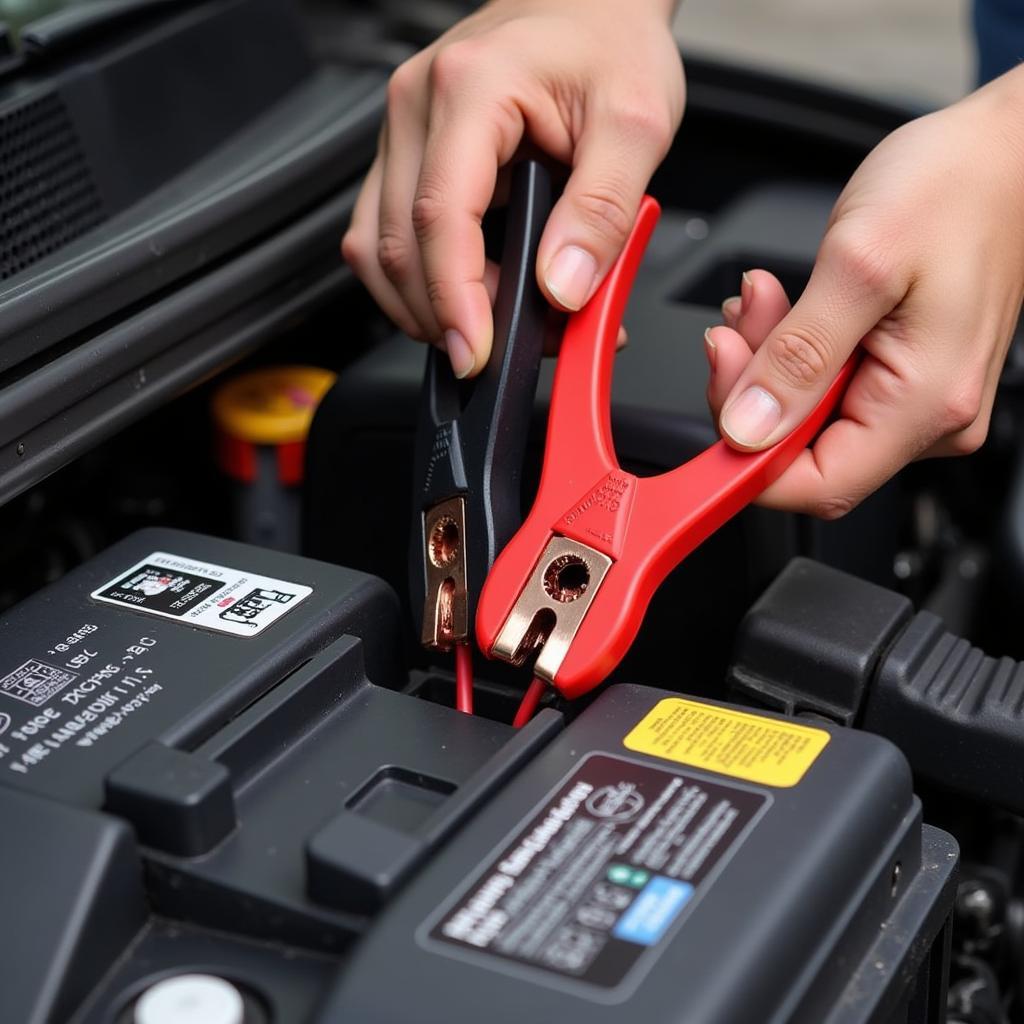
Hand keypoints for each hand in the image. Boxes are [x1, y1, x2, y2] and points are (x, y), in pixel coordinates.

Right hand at [342, 0, 682, 376]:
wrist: (591, 4)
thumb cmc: (611, 45)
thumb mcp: (636, 124)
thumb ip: (602, 211)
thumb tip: (561, 288)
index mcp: (471, 88)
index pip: (440, 216)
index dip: (455, 298)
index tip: (477, 352)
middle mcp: (417, 105)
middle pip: (398, 244)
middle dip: (446, 314)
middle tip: (506, 348)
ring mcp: (402, 131)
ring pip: (378, 247)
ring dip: (425, 305)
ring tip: (489, 326)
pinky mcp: (404, 154)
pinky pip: (384, 234)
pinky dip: (417, 281)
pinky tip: (463, 295)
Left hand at [706, 67, 1023, 517]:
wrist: (1002, 152)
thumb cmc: (955, 187)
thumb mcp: (859, 263)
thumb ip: (797, 355)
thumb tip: (747, 429)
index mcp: (925, 404)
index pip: (819, 485)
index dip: (750, 461)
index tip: (717, 401)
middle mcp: (925, 416)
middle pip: (803, 451)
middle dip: (753, 390)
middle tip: (737, 326)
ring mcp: (913, 398)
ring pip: (804, 416)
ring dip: (766, 362)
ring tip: (763, 299)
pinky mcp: (897, 374)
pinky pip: (821, 386)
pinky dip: (788, 349)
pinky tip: (783, 307)